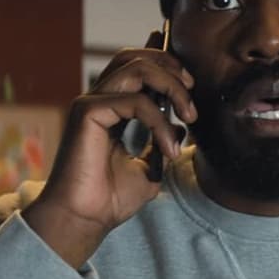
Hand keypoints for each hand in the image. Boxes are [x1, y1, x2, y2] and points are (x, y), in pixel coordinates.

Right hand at [22, 32, 196, 267]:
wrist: (85, 220)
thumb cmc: (110, 200)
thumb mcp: (150, 169)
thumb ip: (163, 143)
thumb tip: (182, 125)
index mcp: (111, 109)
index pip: (136, 67)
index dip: (163, 59)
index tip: (191, 80)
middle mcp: (99, 100)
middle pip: (136, 57)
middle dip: (171, 66)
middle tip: (193, 91)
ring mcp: (91, 102)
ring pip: (137, 67)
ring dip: (172, 85)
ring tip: (190, 114)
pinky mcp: (87, 111)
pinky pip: (136, 102)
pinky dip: (161, 122)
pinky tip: (170, 149)